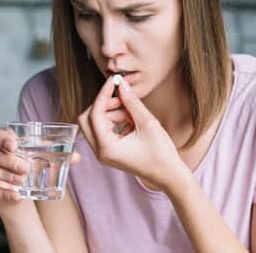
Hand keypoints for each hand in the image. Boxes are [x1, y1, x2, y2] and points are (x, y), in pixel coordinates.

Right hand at [0, 128, 81, 200]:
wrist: (17, 187)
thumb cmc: (27, 164)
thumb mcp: (41, 157)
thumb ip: (58, 155)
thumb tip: (77, 156)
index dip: (2, 139)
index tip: (15, 145)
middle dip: (7, 160)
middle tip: (26, 168)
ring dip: (3, 175)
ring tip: (22, 180)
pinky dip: (2, 192)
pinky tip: (16, 195)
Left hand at [77, 75, 187, 191]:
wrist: (169, 175)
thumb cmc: (161, 154)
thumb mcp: (147, 123)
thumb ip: (132, 102)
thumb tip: (122, 85)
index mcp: (106, 148)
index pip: (95, 114)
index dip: (103, 94)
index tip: (113, 81)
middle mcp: (100, 152)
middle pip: (87, 119)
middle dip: (103, 105)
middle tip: (121, 97)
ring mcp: (104, 153)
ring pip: (96, 123)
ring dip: (112, 113)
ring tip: (133, 113)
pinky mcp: (110, 151)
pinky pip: (104, 130)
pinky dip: (116, 121)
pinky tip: (132, 121)